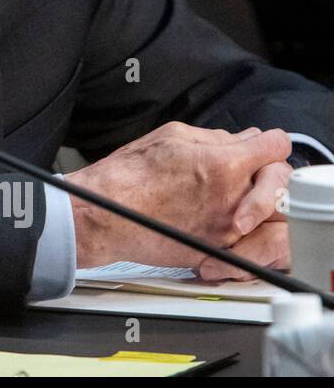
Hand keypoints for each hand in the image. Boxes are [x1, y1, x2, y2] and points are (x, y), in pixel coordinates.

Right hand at [67, 124, 291, 267]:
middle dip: (267, 170)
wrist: (104, 215)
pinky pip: (248, 236)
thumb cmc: (127, 177)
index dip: (268, 142)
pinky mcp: (218, 251)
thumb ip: (215, 138)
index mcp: (225, 165)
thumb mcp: (172, 136)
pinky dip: (237, 224)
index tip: (261, 145)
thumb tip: (239, 140)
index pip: (276, 146)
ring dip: (255, 198)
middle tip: (247, 168)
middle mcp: (234, 199)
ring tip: (229, 192)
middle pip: (282, 179)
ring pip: (267, 211)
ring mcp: (228, 229)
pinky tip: (212, 214)